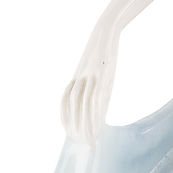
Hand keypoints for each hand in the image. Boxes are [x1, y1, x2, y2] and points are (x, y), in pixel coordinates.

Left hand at [60, 25, 118, 144]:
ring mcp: (89, 76)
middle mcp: (79, 79)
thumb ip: (97, 88)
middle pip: (71, 106)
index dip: (66, 119)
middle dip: (75, 125)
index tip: (71, 134)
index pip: (66, 103)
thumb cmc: (103, 51)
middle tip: (80, 142)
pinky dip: (94, 112)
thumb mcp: (98, 71)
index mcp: (76, 78)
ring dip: (84, 123)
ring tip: (89, 138)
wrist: (106, 31)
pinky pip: (94, 96)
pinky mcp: (100, 74)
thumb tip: (100, 108)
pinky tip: (98, 124)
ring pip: (81, 104)